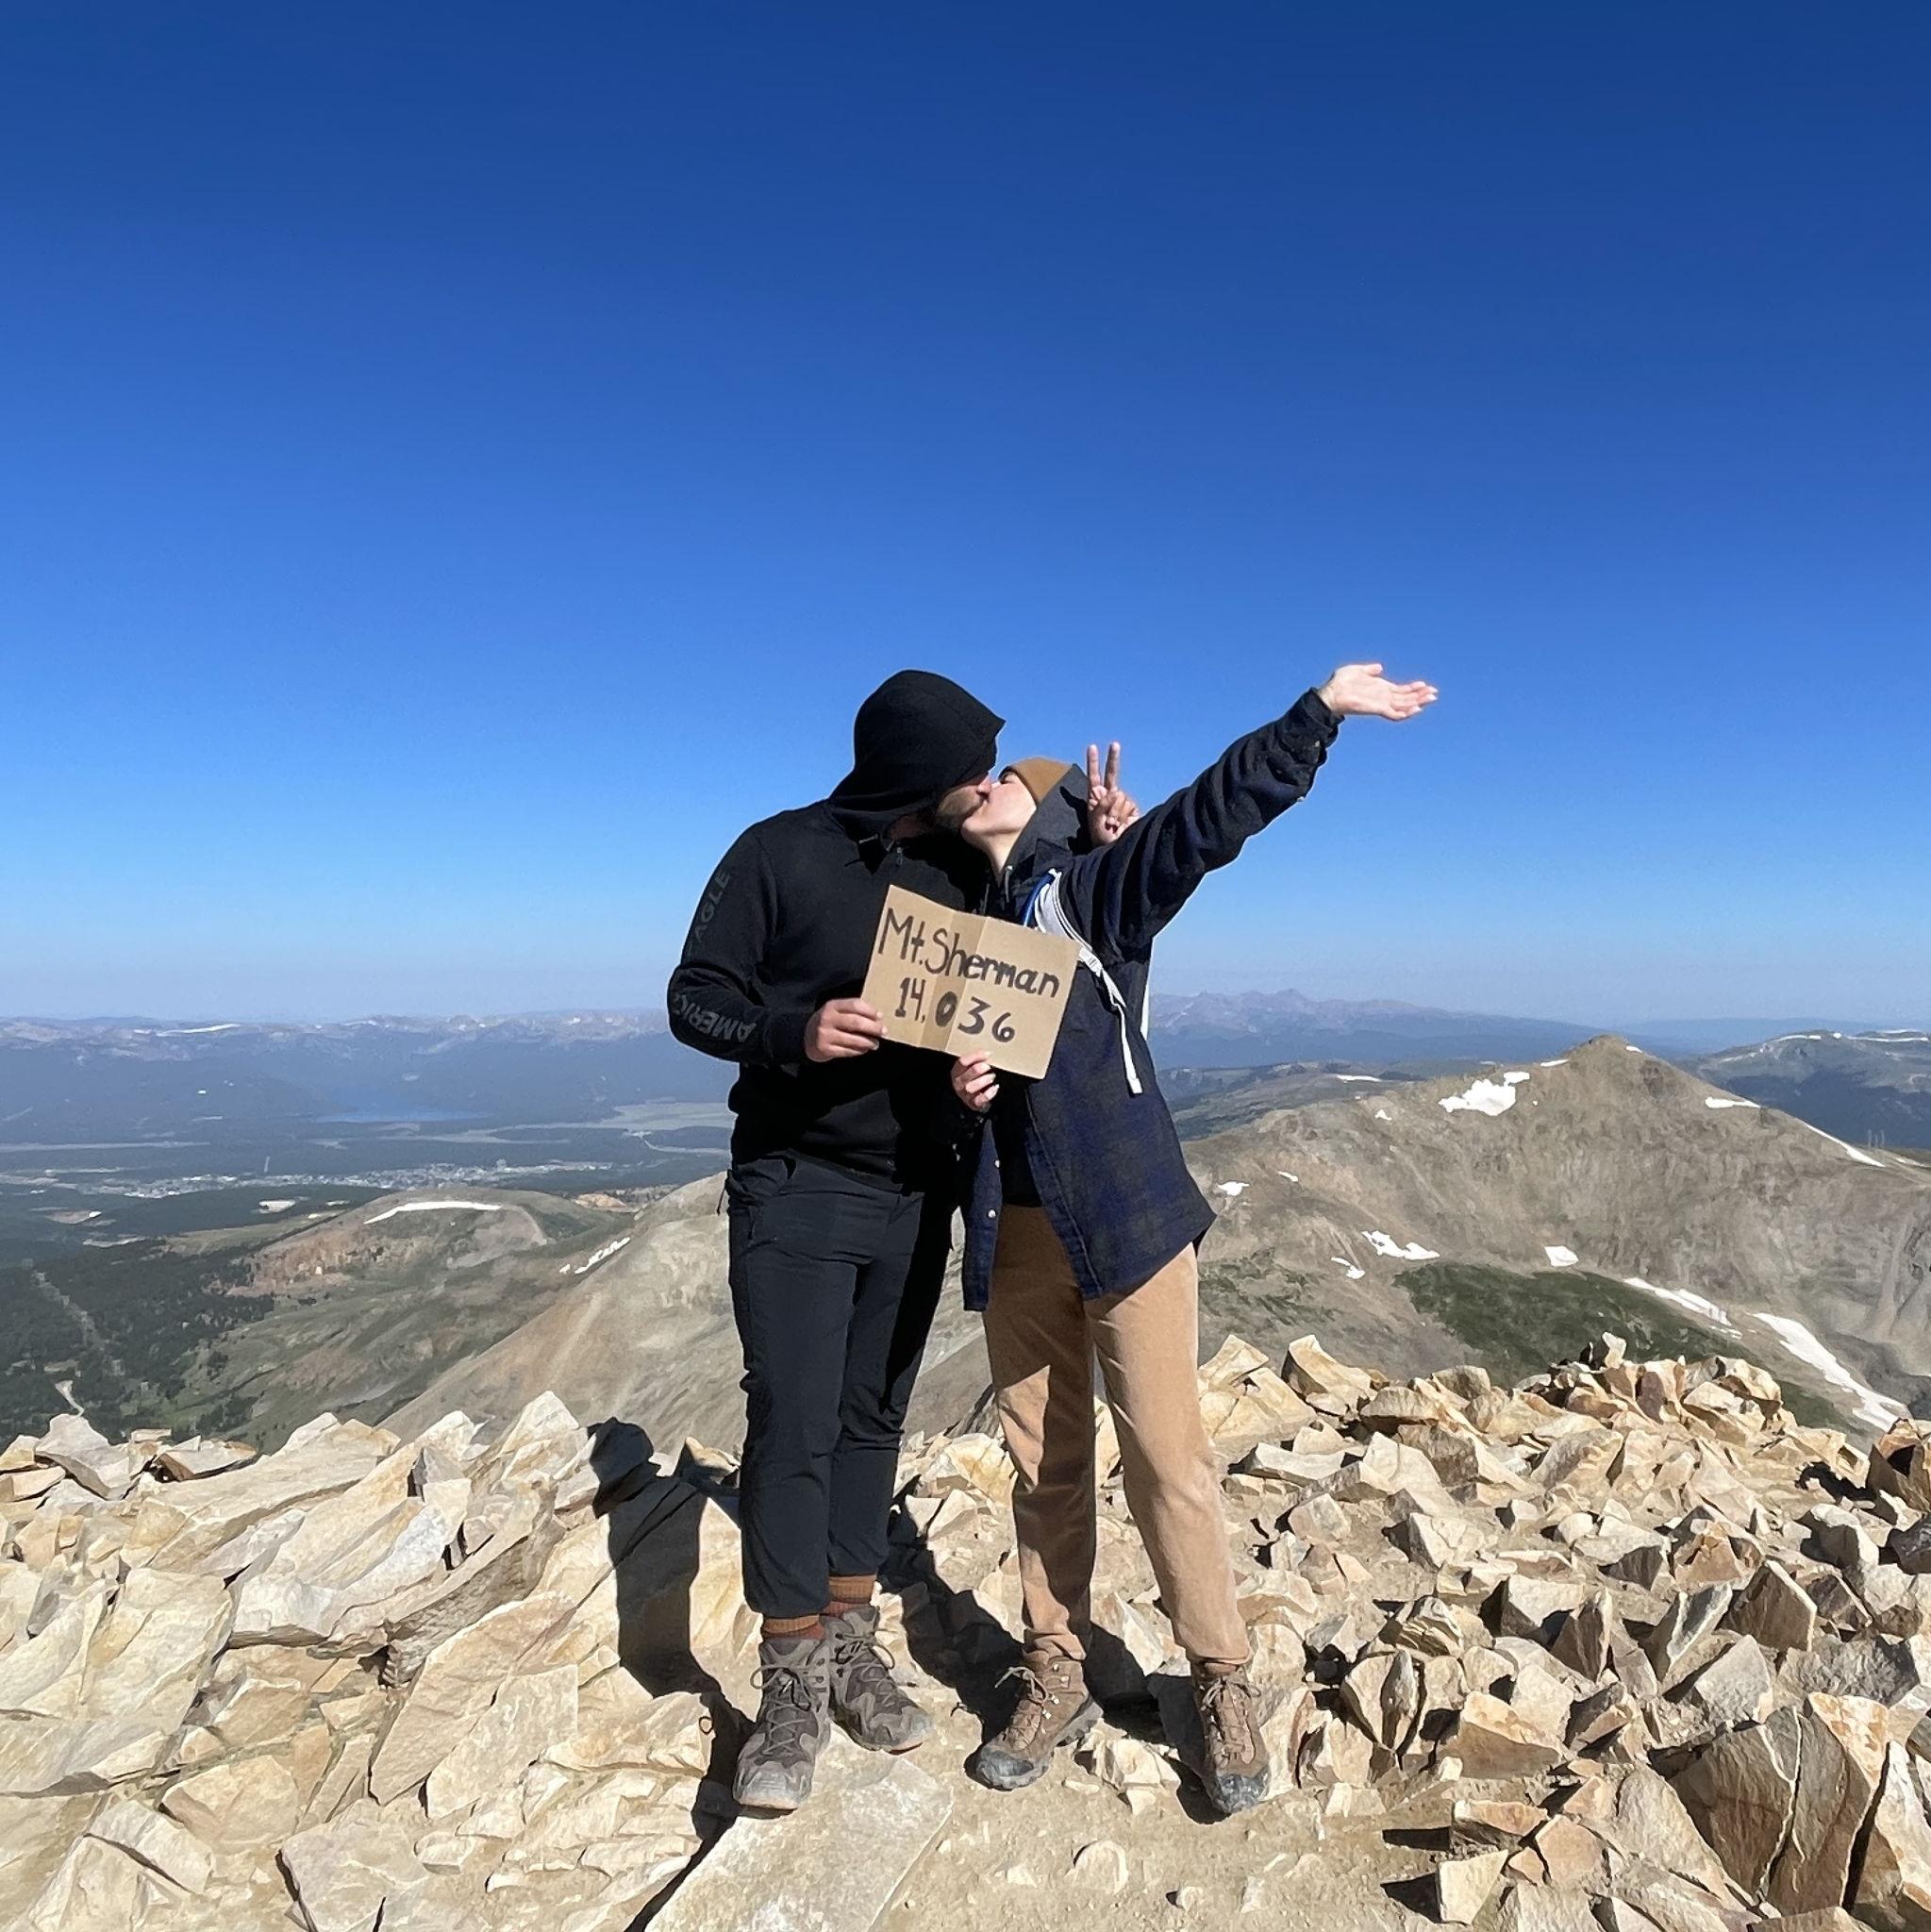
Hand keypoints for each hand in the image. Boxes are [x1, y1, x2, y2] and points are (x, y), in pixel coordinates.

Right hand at [805, 998, 885, 1061]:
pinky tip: (864, 1049)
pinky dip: (858, 1051)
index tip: (880, 1016)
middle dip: (873, 1028)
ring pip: (853, 1039)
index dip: (870, 1010)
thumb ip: (852, 1012)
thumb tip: (877, 1018)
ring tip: (875, 1044)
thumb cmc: (828, 1023)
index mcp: (832, 1006)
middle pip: (856, 1022)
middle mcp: (827, 1019)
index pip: (855, 1005)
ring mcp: (825, 1035)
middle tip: (883, 1031)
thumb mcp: (835, 1011)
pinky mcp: (825, 1049)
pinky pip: (847, 1051)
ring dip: (868, 1042)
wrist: (805, 1037)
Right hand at [952, 1052, 998, 1112]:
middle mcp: (959, 1083)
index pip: (962, 1062)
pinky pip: (979, 1100)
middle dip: (978, 1070)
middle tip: (988, 1066)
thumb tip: (989, 1053)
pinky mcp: (974, 1103)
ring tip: (992, 1076)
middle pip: (965, 1076)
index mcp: (957, 1071)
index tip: (987, 1054)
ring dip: (983, 1081)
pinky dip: (988, 1094)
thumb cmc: (973, 1079)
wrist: (974, 1097)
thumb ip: (976, 1060)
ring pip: (970, 1088)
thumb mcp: (970, 1068)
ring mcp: (965, 1094)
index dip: (975, 1057)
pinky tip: (995, 1087)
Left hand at [1085, 741, 1140, 845]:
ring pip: (1120, 796)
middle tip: (1114, 744)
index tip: (1092, 747)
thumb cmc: (1101, 841)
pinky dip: (1123, 814)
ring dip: (1114, 812)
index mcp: (1095, 800)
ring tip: (1111, 825)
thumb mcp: (1095, 825)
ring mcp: (1121, 802)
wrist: (1118, 851)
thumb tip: (1114, 791)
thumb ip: (1100, 807)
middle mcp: (1109, 798)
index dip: (1093, 763)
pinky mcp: (1133, 808)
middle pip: (1112, 774)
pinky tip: (1121, 825)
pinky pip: (1128, 804)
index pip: (1093, 778)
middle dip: (1113, 759)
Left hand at [1317, 663, 1437, 720]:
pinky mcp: (1377, 709)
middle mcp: (1383, 697)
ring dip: (1418, 702)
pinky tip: (1417, 708)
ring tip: (1431, 697)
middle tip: (1435, 692)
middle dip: (1420, 695)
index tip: (1425, 684)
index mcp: (1380, 688)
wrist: (1330, 693)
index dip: (1413, 688)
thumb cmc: (1340, 683)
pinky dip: (1406, 712)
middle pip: (1406, 698)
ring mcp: (1381, 704)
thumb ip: (1370, 670)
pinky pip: (1395, 713)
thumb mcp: (1358, 670)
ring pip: (1404, 705)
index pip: (1401, 690)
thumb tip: (1380, 667)